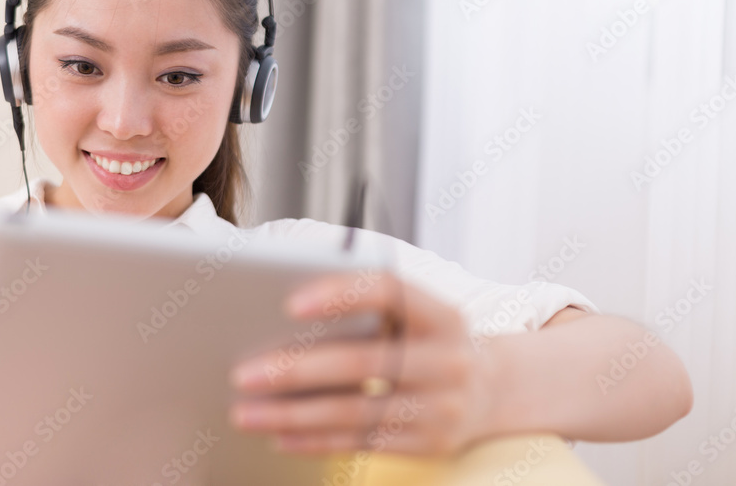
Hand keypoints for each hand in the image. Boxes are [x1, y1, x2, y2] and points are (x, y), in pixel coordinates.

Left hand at [228, 270, 497, 456]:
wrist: (491, 388)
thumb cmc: (426, 338)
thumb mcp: (414, 313)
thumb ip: (364, 306)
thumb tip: (282, 314)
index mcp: (440, 313)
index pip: (390, 292)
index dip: (341, 295)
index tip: (290, 303)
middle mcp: (448, 360)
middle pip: (364, 362)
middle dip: (297, 369)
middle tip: (244, 374)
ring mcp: (442, 407)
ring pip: (356, 412)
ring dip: (293, 414)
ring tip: (245, 412)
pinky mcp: (429, 443)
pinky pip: (362, 444)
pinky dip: (315, 440)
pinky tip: (279, 435)